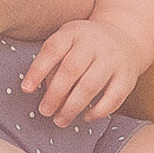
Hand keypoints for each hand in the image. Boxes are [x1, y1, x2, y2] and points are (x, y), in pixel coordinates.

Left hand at [21, 18, 152, 127]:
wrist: (126, 36)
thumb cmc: (85, 46)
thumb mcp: (67, 41)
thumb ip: (53, 64)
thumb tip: (43, 97)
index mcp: (74, 32)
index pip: (53, 49)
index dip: (38, 70)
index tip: (26, 89)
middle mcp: (94, 42)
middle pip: (71, 69)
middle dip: (55, 94)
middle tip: (44, 111)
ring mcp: (113, 59)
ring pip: (91, 85)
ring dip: (73, 107)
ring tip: (60, 120)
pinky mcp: (128, 76)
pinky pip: (113, 98)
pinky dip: (98, 111)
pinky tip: (86, 117)